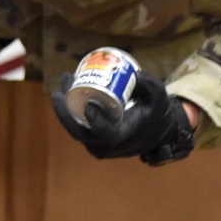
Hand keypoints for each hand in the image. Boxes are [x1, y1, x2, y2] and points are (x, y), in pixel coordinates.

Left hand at [51, 71, 194, 165]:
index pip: (106, 134)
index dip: (95, 121)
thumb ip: (148, 83)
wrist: (156, 132)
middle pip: (80, 132)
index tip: (88, 104)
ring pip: (76, 129)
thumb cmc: (157, 112)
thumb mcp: (158, 95)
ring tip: (65, 81)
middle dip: (65, 109)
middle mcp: (107, 146)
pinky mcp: (93, 142)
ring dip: (65, 107)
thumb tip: (132, 74)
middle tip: (62, 87)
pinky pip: (78, 127)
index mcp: (124, 136)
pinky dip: (71, 110)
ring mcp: (97, 146)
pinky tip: (69, 90)